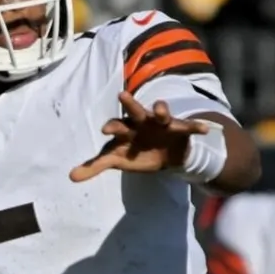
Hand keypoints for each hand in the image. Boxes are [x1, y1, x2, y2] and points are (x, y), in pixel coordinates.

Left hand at [69, 91, 211, 181]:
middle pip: (134, 110)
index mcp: (125, 128)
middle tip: (123, 96)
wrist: (165, 154)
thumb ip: (95, 166)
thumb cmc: (136, 152)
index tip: (105, 131)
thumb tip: (70, 177)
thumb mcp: (117, 159)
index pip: (116, 125)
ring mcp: (161, 123)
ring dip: (160, 109)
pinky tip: (204, 129)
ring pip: (160, 112)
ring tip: (160, 110)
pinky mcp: (180, 128)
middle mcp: (142, 121)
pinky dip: (196, 127)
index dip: (111, 127)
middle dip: (130, 104)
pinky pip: (189, 126)